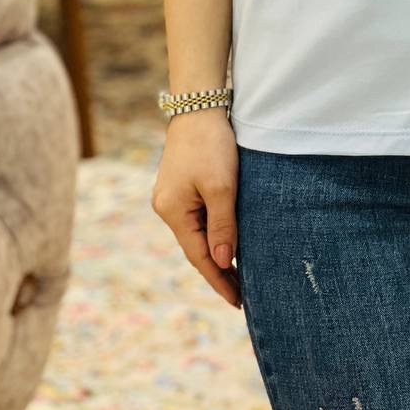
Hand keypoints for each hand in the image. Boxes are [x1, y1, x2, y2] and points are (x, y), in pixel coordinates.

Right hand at [150, 109, 241, 307]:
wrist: (198, 107)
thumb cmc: (211, 144)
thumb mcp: (222, 186)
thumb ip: (223, 225)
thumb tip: (222, 261)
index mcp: (174, 212)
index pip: (200, 257)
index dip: (219, 280)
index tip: (238, 302)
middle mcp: (167, 208)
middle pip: (195, 248)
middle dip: (218, 271)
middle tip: (243, 295)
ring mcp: (171, 197)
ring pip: (197, 234)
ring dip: (216, 253)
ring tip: (238, 275)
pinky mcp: (180, 187)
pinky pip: (197, 219)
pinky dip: (212, 234)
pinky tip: (226, 242)